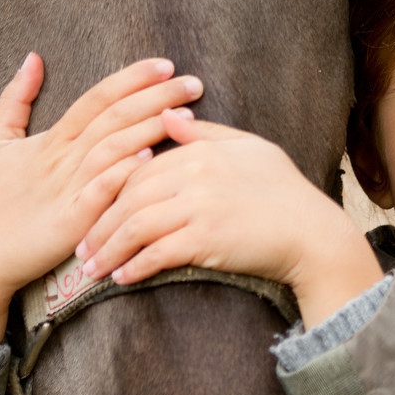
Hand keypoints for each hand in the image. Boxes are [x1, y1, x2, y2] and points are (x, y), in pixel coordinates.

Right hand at [0, 55, 203, 363]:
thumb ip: (15, 99)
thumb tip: (32, 58)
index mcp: (52, 138)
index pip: (97, 98)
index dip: (131, 79)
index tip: (166, 65)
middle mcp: (61, 158)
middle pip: (113, 117)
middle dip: (155, 97)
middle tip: (193, 83)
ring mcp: (66, 188)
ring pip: (111, 148)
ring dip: (149, 128)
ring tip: (185, 116)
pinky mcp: (69, 221)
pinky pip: (99, 191)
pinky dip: (121, 172)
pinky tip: (148, 156)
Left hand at [78, 111, 384, 327]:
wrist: (313, 234)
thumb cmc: (284, 192)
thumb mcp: (249, 149)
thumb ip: (205, 133)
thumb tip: (167, 115)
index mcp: (201, 150)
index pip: (138, 167)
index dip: (110, 191)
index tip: (92, 211)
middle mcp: (196, 174)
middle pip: (129, 197)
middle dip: (99, 225)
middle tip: (81, 249)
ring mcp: (200, 207)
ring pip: (136, 226)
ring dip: (109, 251)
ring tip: (92, 270)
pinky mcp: (207, 239)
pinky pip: (158, 252)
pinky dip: (136, 267)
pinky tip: (123, 278)